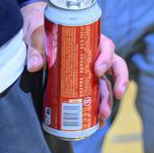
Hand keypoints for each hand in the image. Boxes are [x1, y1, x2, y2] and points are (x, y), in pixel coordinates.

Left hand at [21, 3, 128, 124]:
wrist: (34, 34)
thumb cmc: (39, 31)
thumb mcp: (36, 36)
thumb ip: (35, 50)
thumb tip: (34, 67)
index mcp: (87, 39)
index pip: (106, 46)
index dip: (106, 58)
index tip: (97, 70)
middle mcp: (94, 55)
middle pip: (115, 66)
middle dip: (119, 82)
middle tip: (116, 96)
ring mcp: (90, 70)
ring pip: (107, 84)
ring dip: (108, 100)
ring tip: (103, 115)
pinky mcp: (83, 82)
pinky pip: (96, 95)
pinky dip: (98, 108)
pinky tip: (98, 121)